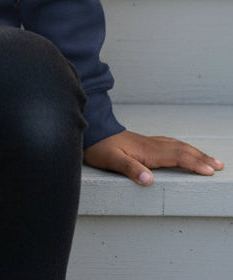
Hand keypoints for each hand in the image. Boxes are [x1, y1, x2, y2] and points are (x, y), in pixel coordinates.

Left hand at [84, 129, 224, 185]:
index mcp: (148, 151)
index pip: (177, 157)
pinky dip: (180, 147)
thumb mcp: (111, 160)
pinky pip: (168, 144)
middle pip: (181, 150)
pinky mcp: (143, 143)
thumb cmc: (99, 147)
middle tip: (219, 165)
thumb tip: (149, 180)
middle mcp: (151, 145)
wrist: (90, 130)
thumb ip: (130, 169)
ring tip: (207, 158)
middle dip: (201, 158)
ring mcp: (148, 143)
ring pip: (176, 146)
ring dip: (193, 151)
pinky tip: (180, 149)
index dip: (194, 164)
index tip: (210, 171)